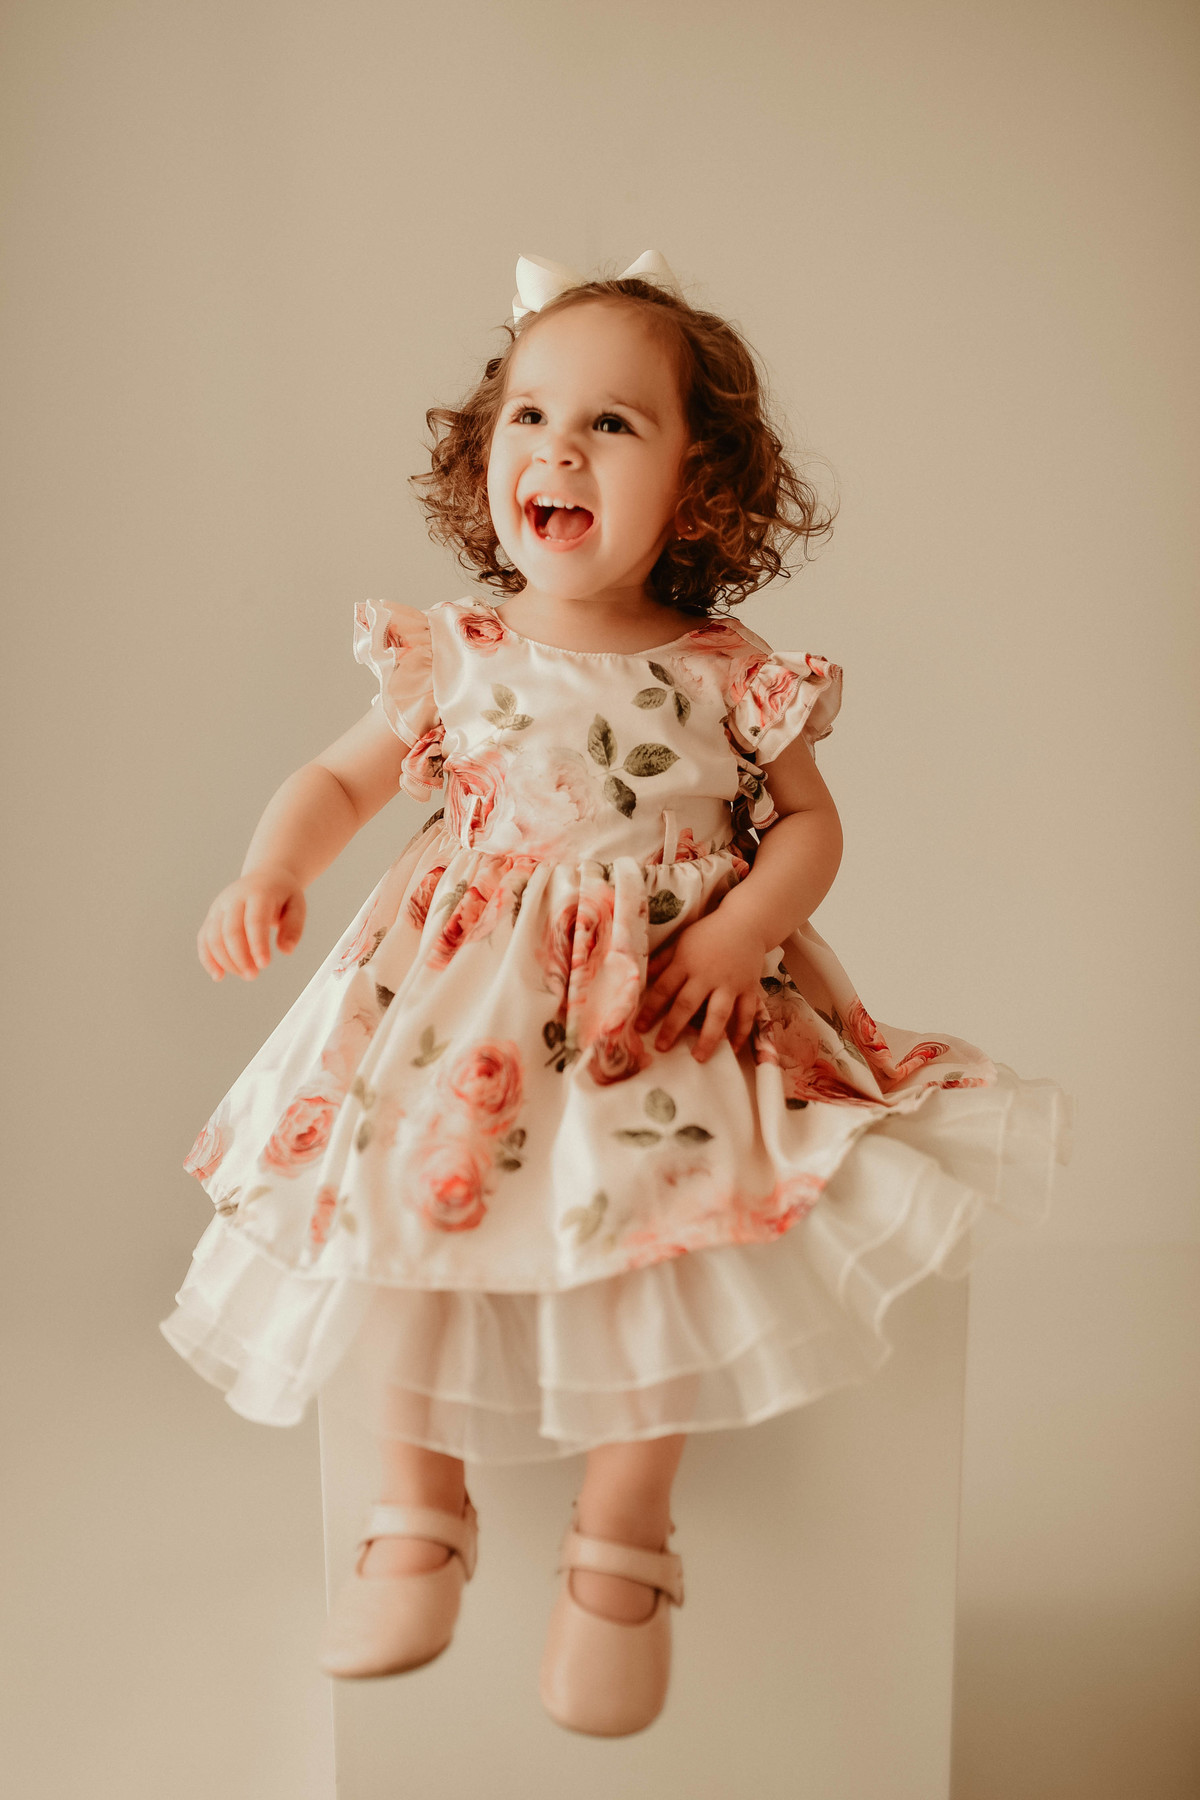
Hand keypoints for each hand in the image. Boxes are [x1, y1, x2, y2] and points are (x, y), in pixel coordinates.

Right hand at [197, 867, 305, 980]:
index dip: (257, 944)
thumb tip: (286, 951)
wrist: (265, 877)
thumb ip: (293, 928)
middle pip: (230, 930)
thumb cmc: (282, 895)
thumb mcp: (296, 906)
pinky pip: (204, 939)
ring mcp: (220, 907)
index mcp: (258, 893)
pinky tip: (218, 976)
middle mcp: (234, 898)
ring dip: (226, 961)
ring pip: (213, 936)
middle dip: (239, 957)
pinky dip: (208, 959)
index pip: (254, 920)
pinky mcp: (212, 917)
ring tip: (245, 974)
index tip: (264, 965)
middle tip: (253, 976)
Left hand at [633, 910, 768, 1061]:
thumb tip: (641, 978)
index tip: (640, 1028)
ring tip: (698, 1057)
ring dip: (708, 1037)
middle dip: (673, 1027)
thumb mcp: (681, 942)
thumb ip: (662, 961)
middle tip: (662, 1047)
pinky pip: (746, 1013)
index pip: (664, 988)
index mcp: (686, 963)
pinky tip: (732, 1048)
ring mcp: (730, 984)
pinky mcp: (749, 988)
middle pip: (687, 1004)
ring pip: (718, 1014)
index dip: (650, 1009)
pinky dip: (741, 1032)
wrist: (746, 922)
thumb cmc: (708, 933)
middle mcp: (707, 975)